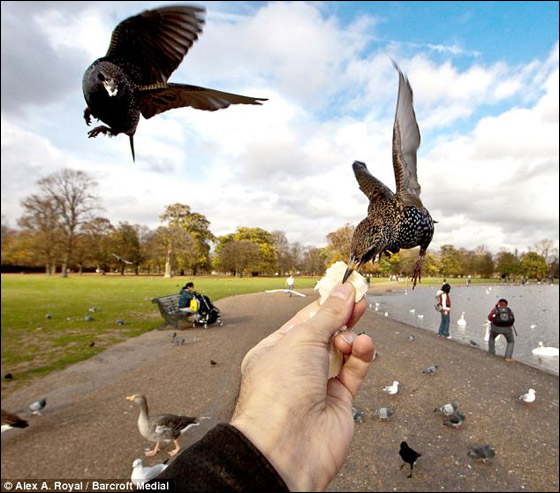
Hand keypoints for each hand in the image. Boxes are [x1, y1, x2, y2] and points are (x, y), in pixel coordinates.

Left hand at [230, 283, 373, 490]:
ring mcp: (317, 385)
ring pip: (342, 352)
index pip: (304, 320)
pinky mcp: (338, 401)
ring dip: (351, 337)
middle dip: (342, 316)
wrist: (287, 444)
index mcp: (275, 350)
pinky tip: (364, 344)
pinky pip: (354, 371)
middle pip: (325, 334)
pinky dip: (361, 356)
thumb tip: (342, 292)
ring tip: (354, 332)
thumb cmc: (278, 393)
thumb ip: (328, 315)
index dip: (325, 304)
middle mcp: (295, 367)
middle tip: (359, 299)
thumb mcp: (302, 339)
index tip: (345, 289)